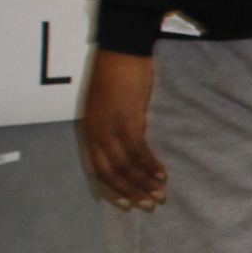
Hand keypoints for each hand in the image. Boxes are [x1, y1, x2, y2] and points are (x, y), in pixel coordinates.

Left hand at [82, 48, 166, 208]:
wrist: (120, 49)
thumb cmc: (116, 72)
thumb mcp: (109, 104)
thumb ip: (114, 124)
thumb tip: (129, 144)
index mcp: (89, 129)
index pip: (97, 169)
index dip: (113, 189)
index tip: (128, 202)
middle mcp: (95, 132)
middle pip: (110, 171)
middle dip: (130, 191)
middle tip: (149, 204)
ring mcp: (109, 126)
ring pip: (125, 165)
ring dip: (143, 182)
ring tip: (160, 194)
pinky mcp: (127, 118)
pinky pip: (138, 150)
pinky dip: (150, 165)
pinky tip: (162, 173)